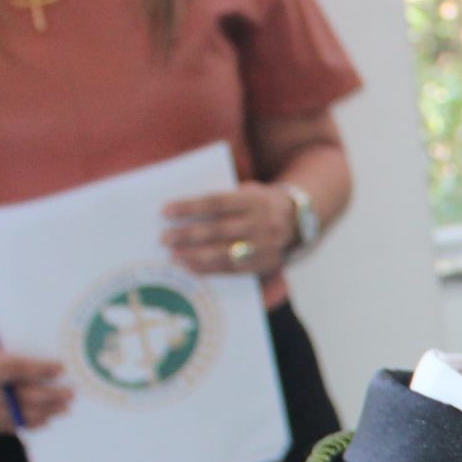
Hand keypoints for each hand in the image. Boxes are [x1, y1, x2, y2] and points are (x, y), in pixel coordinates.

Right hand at [0, 320, 71, 434]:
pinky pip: (0, 425)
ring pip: (11, 416)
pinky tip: (42, 419)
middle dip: (48, 398)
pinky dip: (24, 423)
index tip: (61, 369)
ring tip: (61, 410)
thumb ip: (7, 347)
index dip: (39, 370)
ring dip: (41, 414)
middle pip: (16, 397)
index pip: (12, 368)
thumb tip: (48, 355)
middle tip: (70, 395)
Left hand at [162, 182, 299, 277]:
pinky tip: (191, 267)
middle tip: (164, 238)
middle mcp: (262, 223)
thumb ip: (223, 201)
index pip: (216, 202)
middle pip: (219, 229)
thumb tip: (183, 213)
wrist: (297, 219)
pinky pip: (233, 269)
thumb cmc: (259, 203)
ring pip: (225, 253)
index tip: (165, 211)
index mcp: (254, 200)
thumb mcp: (247, 192)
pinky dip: (209, 269)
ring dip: (195, 256)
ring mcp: (265, 246)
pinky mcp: (265, 264)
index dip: (190, 207)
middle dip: (188, 234)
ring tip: (173, 256)